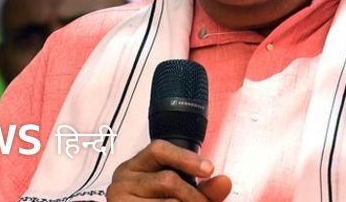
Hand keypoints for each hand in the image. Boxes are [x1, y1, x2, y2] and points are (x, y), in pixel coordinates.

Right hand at [106, 140, 231, 200]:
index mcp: (136, 166)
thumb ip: (203, 188)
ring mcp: (120, 198)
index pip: (158, 149)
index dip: (185, 158)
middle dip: (194, 196)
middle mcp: (123, 180)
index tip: (209, 169)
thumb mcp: (178, 192)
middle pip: (167, 179)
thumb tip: (225, 182)